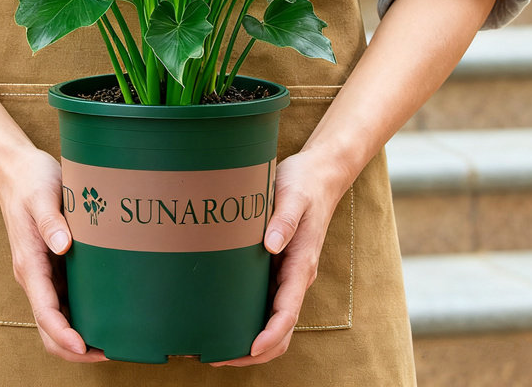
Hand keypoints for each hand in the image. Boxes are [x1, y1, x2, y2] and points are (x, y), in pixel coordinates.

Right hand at [0, 145, 107, 363]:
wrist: (17, 170)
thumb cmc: (31, 181)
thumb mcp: (43, 196)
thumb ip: (51, 221)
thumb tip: (62, 246)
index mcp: (30, 264)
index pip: (45, 312)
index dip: (64, 335)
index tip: (85, 347)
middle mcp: (35, 275)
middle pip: (50, 327)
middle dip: (76, 348)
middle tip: (112, 351)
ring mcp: (44, 272)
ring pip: (59, 317)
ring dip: (81, 334)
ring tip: (115, 339)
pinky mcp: (54, 264)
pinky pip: (67, 299)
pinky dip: (83, 314)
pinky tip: (107, 312)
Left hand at [211, 149, 348, 366]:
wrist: (317, 175)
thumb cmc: (304, 185)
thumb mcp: (293, 197)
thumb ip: (283, 220)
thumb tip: (271, 245)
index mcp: (300, 264)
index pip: (288, 312)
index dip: (269, 335)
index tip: (249, 350)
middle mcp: (294, 276)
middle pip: (280, 329)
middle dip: (253, 350)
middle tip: (216, 357)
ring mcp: (285, 274)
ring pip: (272, 321)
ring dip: (249, 340)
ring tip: (214, 346)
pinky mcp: (276, 267)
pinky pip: (264, 302)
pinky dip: (248, 319)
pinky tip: (222, 318)